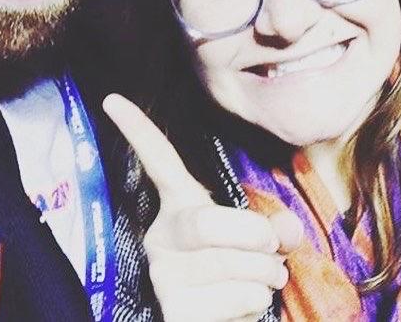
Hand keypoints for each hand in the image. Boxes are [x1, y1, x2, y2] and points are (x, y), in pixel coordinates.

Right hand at [103, 94, 302, 321]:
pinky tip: (244, 302)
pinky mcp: (175, 312)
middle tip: (272, 245)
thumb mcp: (252, 238)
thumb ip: (272, 226)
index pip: (159, 163)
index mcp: (179, 205)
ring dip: (268, 274)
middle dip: (253, 235)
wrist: (212, 317)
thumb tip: (288, 231)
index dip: (138, 131)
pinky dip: (258, 303)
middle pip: (205, 224)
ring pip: (232, 267)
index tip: (112, 99)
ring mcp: (164, 276)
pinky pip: (236, 301)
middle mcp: (162, 236)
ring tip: (268, 276)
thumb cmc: (234, 266)